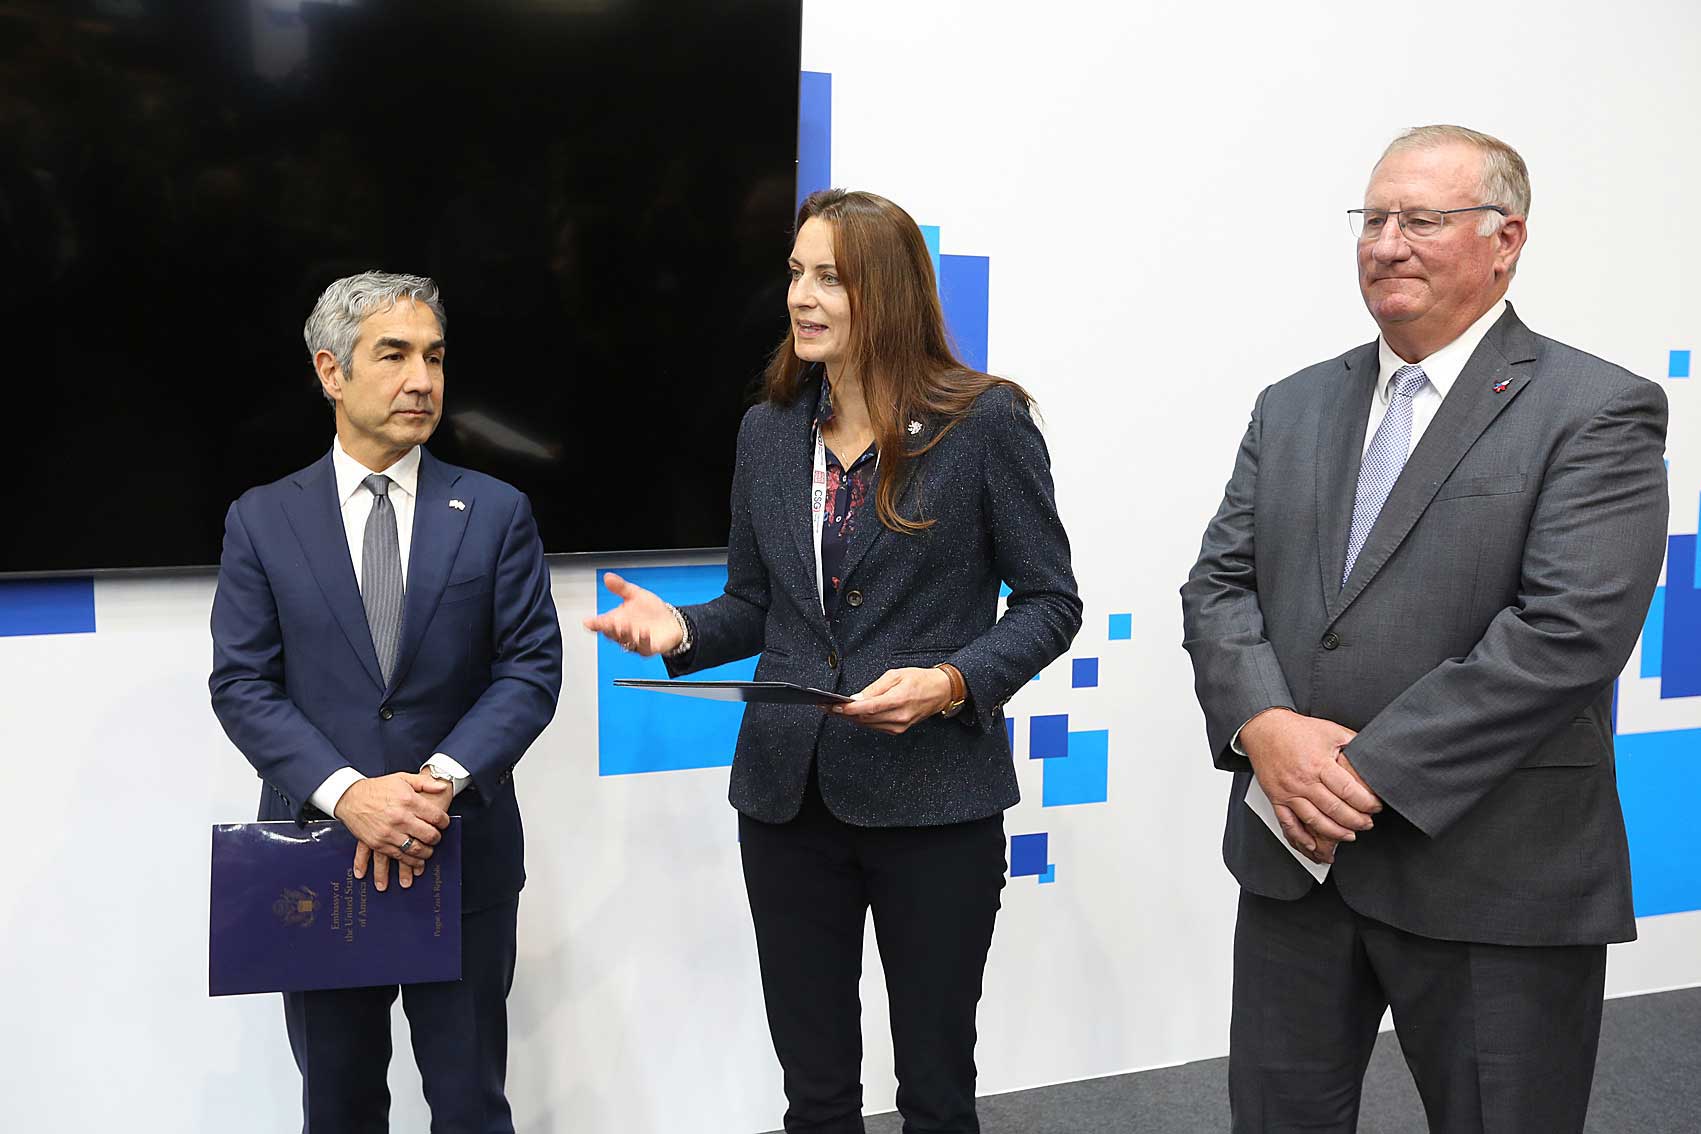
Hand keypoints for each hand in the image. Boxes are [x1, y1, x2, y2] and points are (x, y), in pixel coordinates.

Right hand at [335, 772, 451, 891]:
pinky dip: (410, 862)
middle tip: (436, 838)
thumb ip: (424, 783)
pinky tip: (415, 862)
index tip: (444, 824)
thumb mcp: (402, 778)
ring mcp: (389, 832)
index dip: (444, 822)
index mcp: (408, 801)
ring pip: (416, 849)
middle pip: (429, 835)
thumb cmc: (377, 788)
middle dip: (436, 838)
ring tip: (428, 851)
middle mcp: (400, 818)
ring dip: (426, 853)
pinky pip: (398, 856)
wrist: (349, 797)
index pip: (436, 816)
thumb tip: (442, 787)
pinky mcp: (378, 843)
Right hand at [582, 571, 682, 656]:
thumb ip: (621, 587)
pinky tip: (644, 632)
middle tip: (607, 622)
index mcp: (616, 620)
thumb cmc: (651, 610)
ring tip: (624, 625)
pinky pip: (644, 645)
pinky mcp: (648, 648)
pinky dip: (643, 639)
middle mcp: (623, 632)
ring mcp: (635, 641)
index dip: (594, 623)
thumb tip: (608, 577)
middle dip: (609, 628)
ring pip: (626, 640)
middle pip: (612, 633)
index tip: (588, 622)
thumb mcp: (635, 594)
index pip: (601, 623)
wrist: (671, 621)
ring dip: (625, 633)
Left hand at [832, 668, 952, 734]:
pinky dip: (862, 720)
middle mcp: (899, 716)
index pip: (869, 708)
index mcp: (899, 699)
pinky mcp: (898, 730)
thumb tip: (857, 698)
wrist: (940, 691)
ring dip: (850, 718)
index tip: (834, 706)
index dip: (850, 709)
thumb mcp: (896, 675)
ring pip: (867, 724)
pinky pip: (875, 726)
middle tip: (827, 707)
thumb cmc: (920, 680)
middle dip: (844, 713)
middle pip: (865, 718)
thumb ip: (874, 688)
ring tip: (835, 710)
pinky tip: (853, 714)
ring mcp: (899, 725)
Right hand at [1241, 708, 1380, 860]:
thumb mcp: (1330, 730)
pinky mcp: (1277, 799)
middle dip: (1357, 821)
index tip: (1376, 807)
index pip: (1349, 791)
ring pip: (1315, 821)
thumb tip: (1374, 754)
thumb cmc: (1297, 730)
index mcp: (1319, 763)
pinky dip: (1301, 838)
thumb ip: (1353, 743)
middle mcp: (1303, 781)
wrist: (1264, 728)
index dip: (1367, 803)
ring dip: (1336, 833)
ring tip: (1350, 835)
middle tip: (1367, 823)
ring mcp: (1289, 792)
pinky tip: (1314, 845)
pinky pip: (1289, 824)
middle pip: (1335, 810)